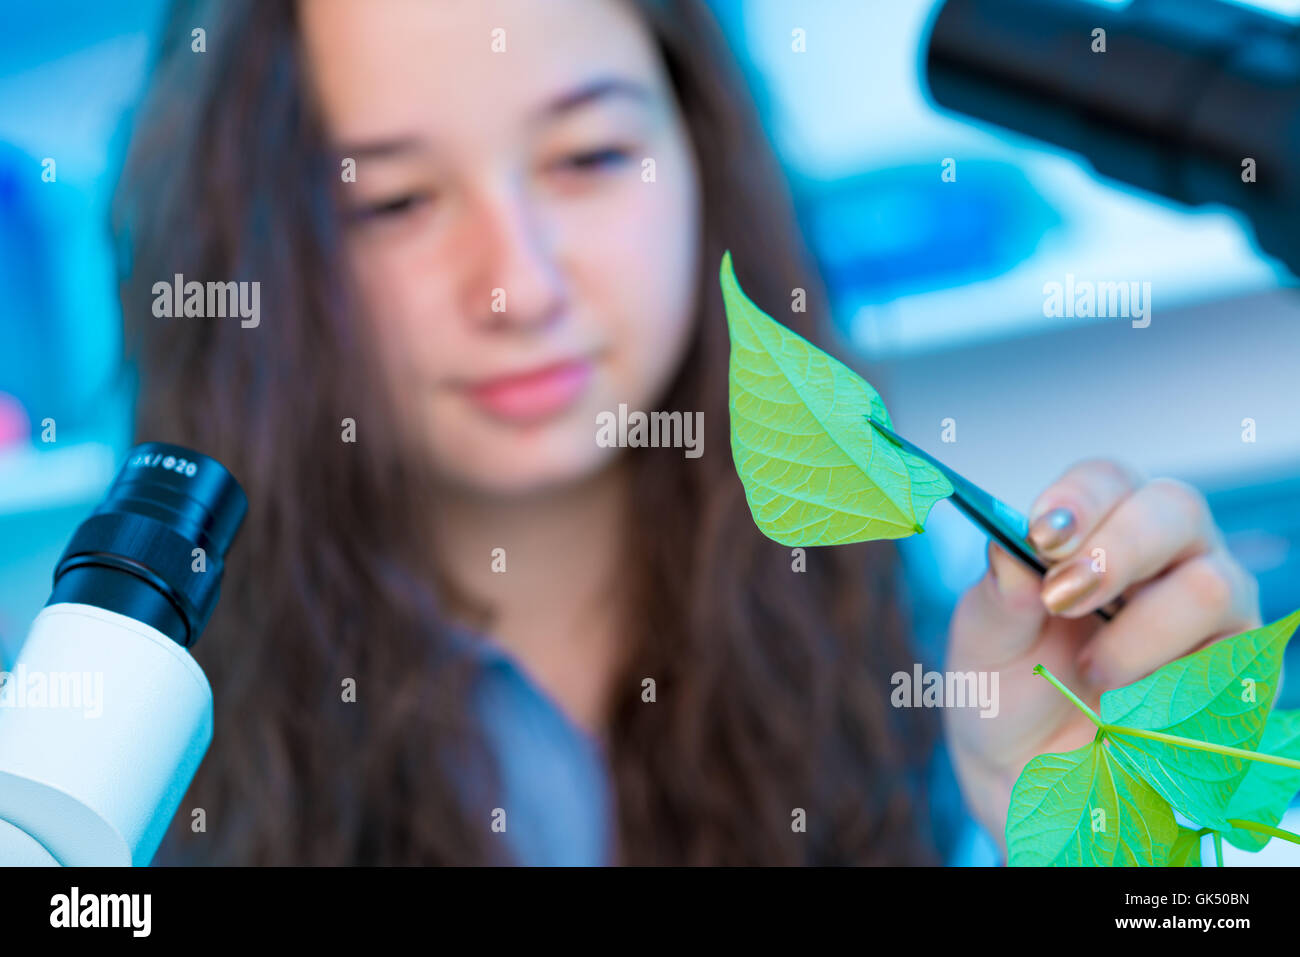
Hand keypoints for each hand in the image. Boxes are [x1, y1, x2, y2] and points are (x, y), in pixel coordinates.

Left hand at [943, 459, 1259, 858]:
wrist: (1037, 780)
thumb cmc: (1009, 691)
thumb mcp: (982, 646)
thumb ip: (997, 598)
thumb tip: (1011, 552)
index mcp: (1096, 528)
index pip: (1106, 480)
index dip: (1080, 499)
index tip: (1041, 535)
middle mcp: (1165, 554)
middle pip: (1176, 509)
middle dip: (1118, 550)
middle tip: (1062, 599)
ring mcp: (1214, 610)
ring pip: (1210, 585)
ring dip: (1138, 636)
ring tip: (1094, 675)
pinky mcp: (1242, 671)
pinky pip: (1232, 663)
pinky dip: (1173, 689)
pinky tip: (1135, 710)